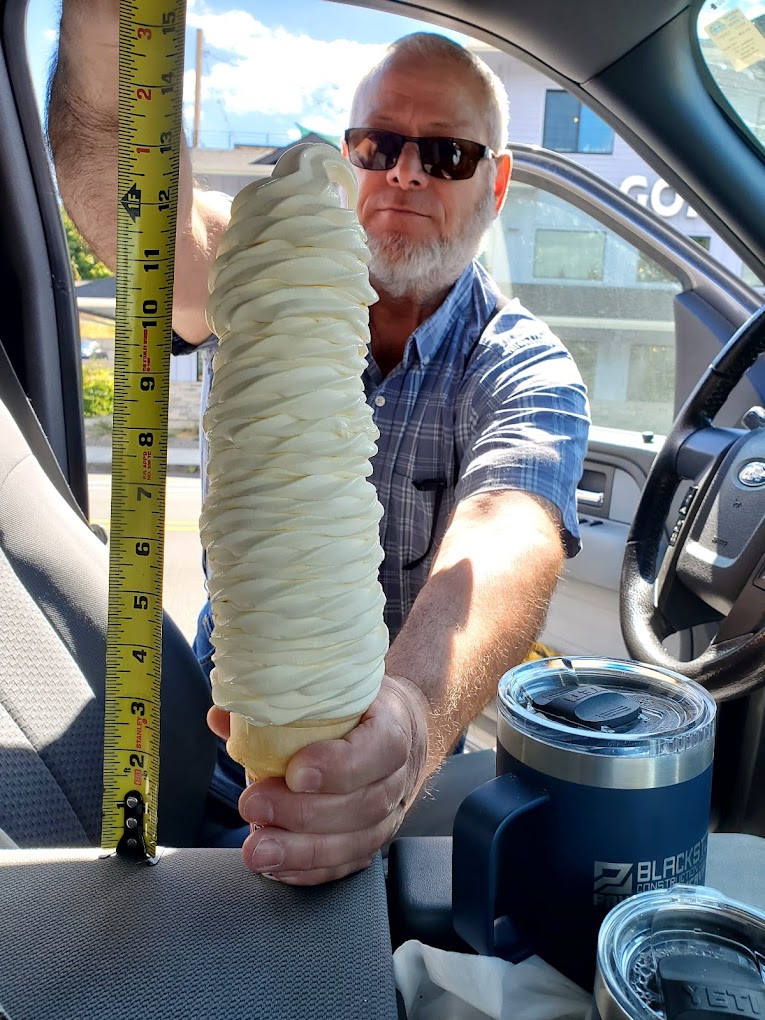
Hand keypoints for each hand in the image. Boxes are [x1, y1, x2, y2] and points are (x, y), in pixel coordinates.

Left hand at [207, 674, 429, 884]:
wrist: (394, 726)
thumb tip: (222, 718)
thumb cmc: (355, 706)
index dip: (340, 765)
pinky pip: (346, 865)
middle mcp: (399, 774)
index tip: (295, 771)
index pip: (383, 747)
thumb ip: (277, 703)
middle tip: (253, 806)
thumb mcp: (328, 691)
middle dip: (303, 813)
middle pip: (364, 803)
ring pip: (356, 842)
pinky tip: (276, 867)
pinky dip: (309, 870)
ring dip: (301, 851)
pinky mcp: (372, 840)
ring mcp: (390, 813)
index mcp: (394, 725)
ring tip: (257, 850)